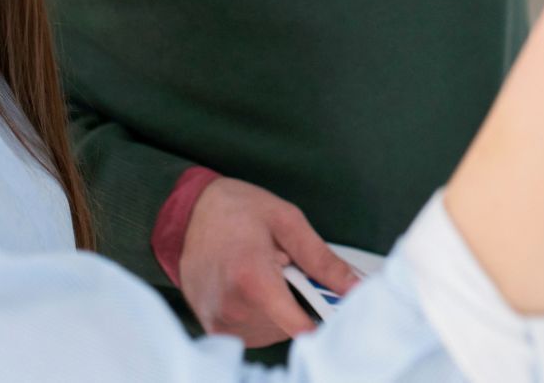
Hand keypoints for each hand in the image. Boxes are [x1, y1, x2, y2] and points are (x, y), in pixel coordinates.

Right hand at [178, 178, 359, 347]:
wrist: (189, 213)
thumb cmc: (237, 210)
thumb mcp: (287, 221)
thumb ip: (322, 259)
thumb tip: (355, 287)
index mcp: (252, 278)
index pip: (298, 326)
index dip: (323, 322)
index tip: (335, 313)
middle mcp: (233, 307)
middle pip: (289, 326)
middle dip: (298, 301)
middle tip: (285, 268)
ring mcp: (221, 322)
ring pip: (274, 332)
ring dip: (279, 309)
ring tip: (264, 275)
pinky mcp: (214, 328)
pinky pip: (254, 333)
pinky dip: (262, 315)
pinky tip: (251, 288)